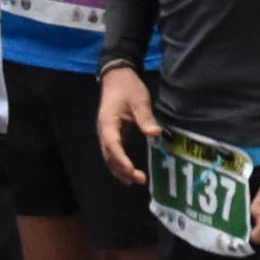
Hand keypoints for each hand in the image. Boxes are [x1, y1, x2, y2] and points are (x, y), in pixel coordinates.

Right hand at [94, 64, 156, 186]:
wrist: (117, 77)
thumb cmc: (128, 87)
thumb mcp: (139, 100)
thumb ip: (146, 118)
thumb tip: (155, 134)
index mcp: (108, 123)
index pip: (113, 145)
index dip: (121, 159)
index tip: (131, 170)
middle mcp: (104, 131)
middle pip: (110, 156)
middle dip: (122, 170)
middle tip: (139, 180)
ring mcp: (106, 134)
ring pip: (109, 157)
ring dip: (120, 170)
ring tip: (135, 181)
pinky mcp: (112, 134)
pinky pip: (113, 153)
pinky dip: (119, 164)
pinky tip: (128, 173)